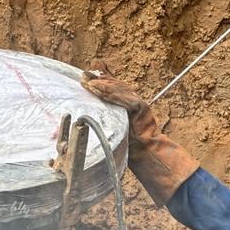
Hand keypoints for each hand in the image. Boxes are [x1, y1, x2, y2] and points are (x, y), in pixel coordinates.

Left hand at [79, 61, 199, 205]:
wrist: (146, 152)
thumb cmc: (129, 143)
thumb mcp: (114, 128)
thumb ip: (105, 118)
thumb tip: (89, 116)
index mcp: (127, 103)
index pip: (113, 88)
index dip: (100, 81)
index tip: (85, 77)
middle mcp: (133, 99)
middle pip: (114, 86)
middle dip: (98, 80)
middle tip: (83, 77)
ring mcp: (137, 102)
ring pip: (118, 90)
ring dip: (102, 86)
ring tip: (88, 83)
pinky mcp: (140, 107)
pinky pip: (123, 98)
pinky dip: (110, 94)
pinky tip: (98, 90)